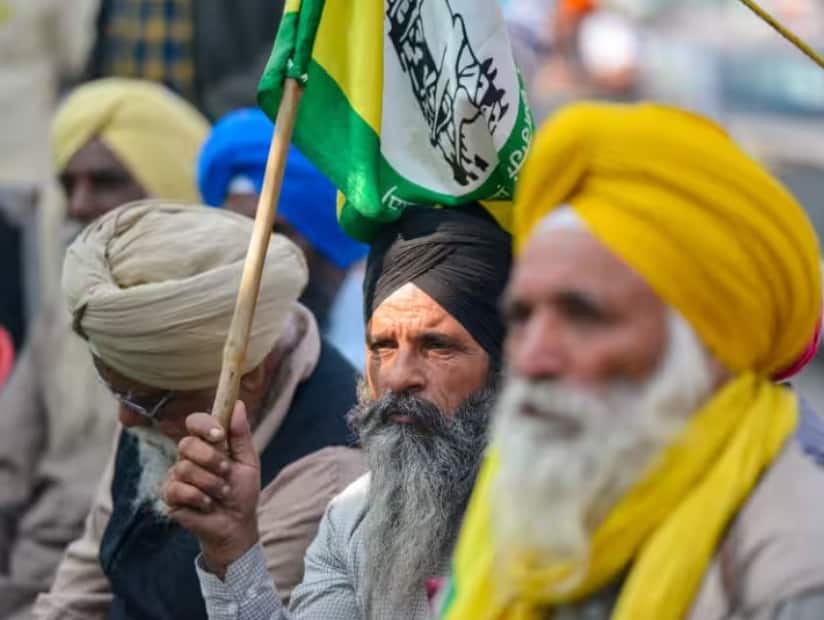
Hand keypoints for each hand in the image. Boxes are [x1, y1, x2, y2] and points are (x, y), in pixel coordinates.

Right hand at [163, 401, 260, 578]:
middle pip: (187, 443)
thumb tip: (237, 404)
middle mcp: (189, 456)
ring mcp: (177, 475)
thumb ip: (241, 434)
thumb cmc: (242, 492)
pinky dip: (198, 497)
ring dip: (210, 483)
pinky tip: (207, 504)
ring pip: (184, 468)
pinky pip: (178, 489)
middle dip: (211, 459)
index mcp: (208, 444)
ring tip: (222, 493)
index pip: (195, 422)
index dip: (204, 425)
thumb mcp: (248, 461)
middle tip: (226, 472)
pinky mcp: (170, 496)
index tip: (219, 435)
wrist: (237, 524)